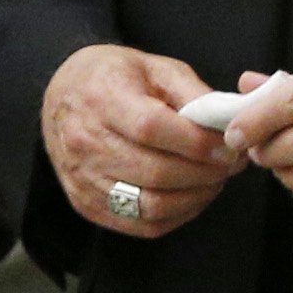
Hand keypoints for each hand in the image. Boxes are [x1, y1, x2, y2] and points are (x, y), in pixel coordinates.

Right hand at [42, 43, 239, 235]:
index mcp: (102, 99)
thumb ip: (192, 93)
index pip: (152, 129)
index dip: (196, 143)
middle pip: (154, 172)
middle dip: (204, 173)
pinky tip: (192, 196)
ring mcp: (83, 178)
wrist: (63, 94)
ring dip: (194, 197)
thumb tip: (227, 124)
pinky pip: (140, 224)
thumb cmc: (116, 77)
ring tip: (214, 180)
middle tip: (229, 165)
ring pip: (150, 205)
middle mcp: (85, 142)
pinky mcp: (86, 204)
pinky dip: (176, 215)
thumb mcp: (155, 67)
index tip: (228, 146)